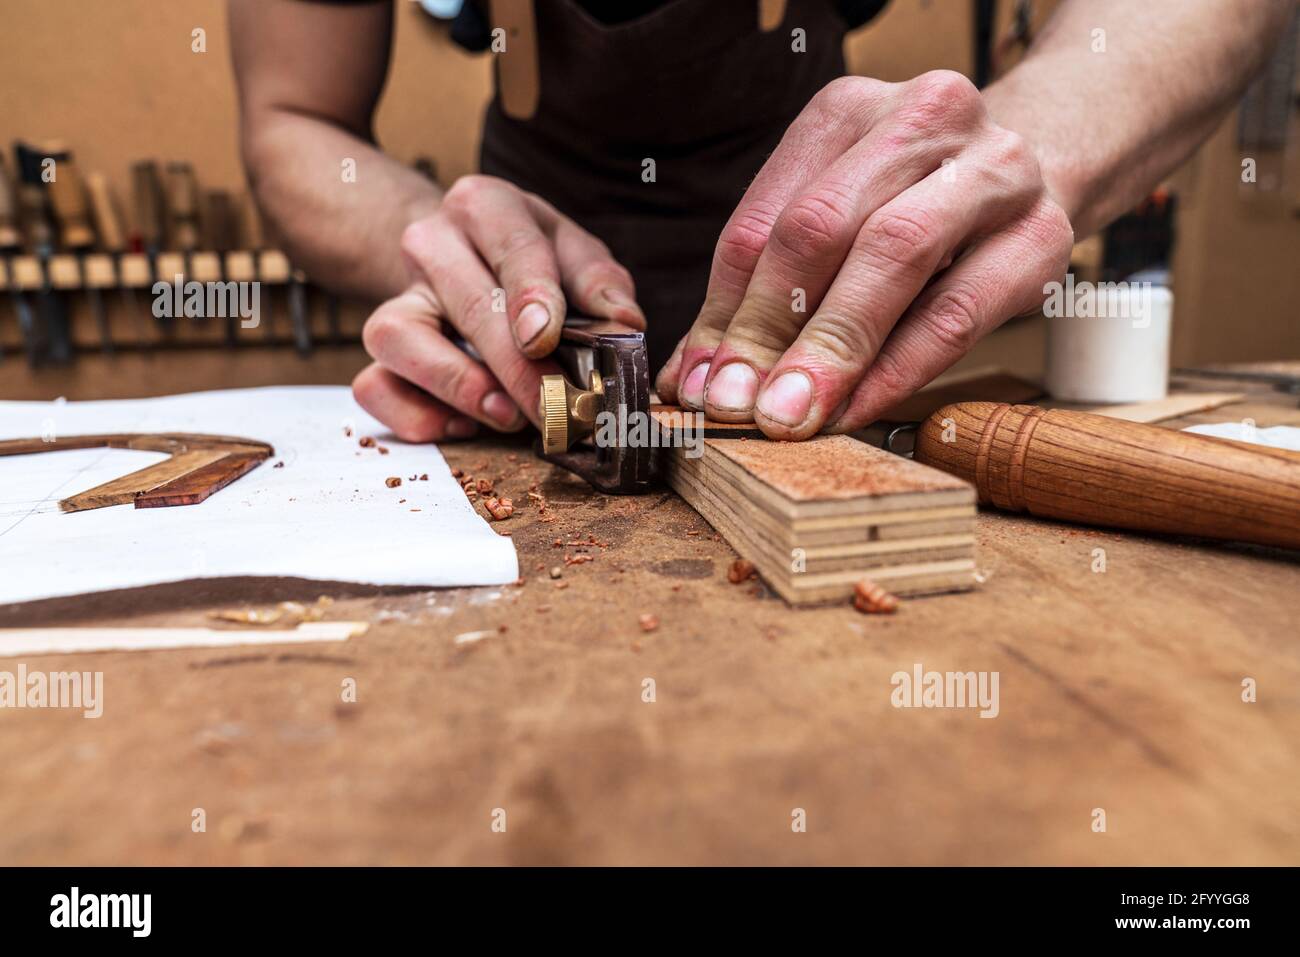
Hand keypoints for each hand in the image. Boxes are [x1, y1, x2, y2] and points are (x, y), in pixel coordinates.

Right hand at [353, 175, 644, 440]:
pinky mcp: (383, 345)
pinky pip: (374, 385)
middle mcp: (431, 242)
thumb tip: (625, 323)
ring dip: (454, 384)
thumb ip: (601, 284)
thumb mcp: (575, 255)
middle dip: (515, 366)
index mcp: (486, 206)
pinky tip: (463, 426)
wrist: (469, 257)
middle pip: (467, 305)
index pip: (511, 247)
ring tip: (506, 415)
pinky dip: (414, 414)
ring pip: (397, 338)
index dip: (531, 294)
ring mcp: (400, 294)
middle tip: (556, 406)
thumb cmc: (533, 261)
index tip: (546, 338)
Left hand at [656, 71, 1072, 438]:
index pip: (765, 221)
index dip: (723, 311)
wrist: (1043, 168)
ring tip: (790, 415)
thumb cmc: (912, 210)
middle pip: (821, 226)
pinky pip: (957, 311)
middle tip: (737, 405)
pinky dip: (897, 370)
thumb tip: (693, 382)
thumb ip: (764, 295)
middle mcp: (922, 118)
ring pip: (893, 256)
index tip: (697, 385)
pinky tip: (856, 409)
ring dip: (832, 349)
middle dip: (769, 328)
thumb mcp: (836, 226)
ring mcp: (992, 168)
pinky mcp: (1041, 234)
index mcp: (847, 110)